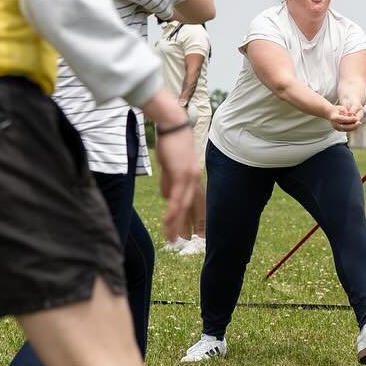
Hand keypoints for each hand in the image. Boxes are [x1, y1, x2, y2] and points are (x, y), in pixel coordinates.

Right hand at [146, 89, 199, 242]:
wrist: (172, 124)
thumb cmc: (170, 141)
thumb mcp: (168, 165)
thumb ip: (168, 181)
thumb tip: (166, 197)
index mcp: (194, 177)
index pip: (198, 202)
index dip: (198, 218)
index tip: (198, 232)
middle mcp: (195, 179)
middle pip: (195, 207)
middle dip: (191, 225)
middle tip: (187, 241)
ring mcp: (190, 177)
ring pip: (184, 207)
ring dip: (177, 224)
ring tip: (172, 239)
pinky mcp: (181, 174)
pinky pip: (177, 198)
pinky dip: (173, 212)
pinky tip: (168, 223)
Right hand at [329, 104, 362, 132]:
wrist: (330, 113)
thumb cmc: (336, 109)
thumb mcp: (342, 108)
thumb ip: (347, 112)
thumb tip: (353, 116)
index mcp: (334, 118)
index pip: (343, 119)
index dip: (350, 119)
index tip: (356, 118)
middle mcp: (334, 124)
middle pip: (345, 127)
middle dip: (353, 125)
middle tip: (359, 122)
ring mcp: (336, 128)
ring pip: (346, 129)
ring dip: (353, 127)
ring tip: (358, 124)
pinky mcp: (338, 130)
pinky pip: (346, 130)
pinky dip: (351, 128)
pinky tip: (356, 125)